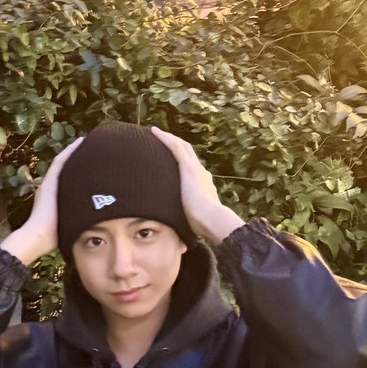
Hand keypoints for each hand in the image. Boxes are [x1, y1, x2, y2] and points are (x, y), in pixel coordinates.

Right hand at [0, 136, 83, 265]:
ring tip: (89, 141)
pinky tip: (81, 142)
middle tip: (95, 149)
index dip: (83, 171)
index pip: (73, 180)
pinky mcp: (51, 180)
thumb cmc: (55, 236)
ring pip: (65, 162)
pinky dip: (70, 151)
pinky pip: (61, 161)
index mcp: (60, 196)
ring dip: (75, 151)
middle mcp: (54, 187)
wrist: (40, 236)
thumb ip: (79, 218)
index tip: (96, 164)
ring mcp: (51, 182)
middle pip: (69, 168)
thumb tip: (97, 222)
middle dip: (81, 158)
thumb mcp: (71, 223)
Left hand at [151, 127, 244, 244]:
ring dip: (169, 139)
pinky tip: (154, 132)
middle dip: (176, 145)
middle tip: (164, 140)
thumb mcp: (193, 220)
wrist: (212, 219)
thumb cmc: (203, 225)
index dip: (183, 162)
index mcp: (202, 185)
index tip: (173, 160)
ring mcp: (195, 169)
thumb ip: (188, 221)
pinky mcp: (188, 168)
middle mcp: (200, 173)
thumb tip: (180, 236)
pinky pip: (175, 147)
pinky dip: (165, 138)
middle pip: (188, 153)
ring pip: (181, 147)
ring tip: (155, 133)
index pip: (191, 169)